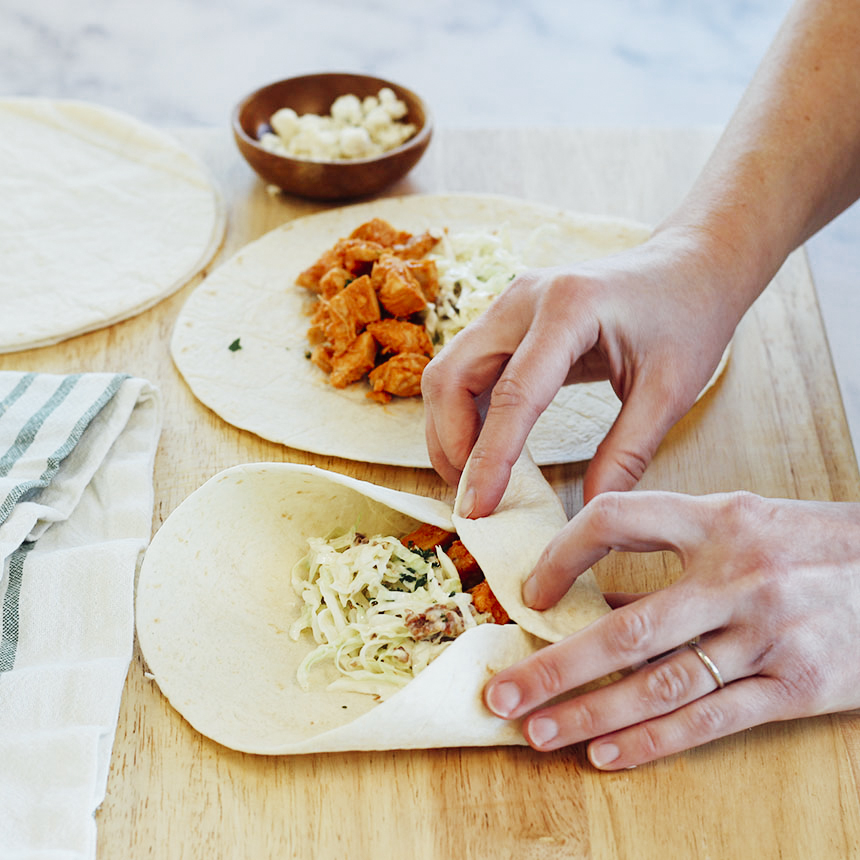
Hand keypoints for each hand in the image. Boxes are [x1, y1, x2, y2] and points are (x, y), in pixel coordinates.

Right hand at [422, 231, 749, 516]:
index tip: (478, 508)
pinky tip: (486, 448)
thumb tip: (589, 510)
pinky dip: (465, 414)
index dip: (490, 457)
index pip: (513, 392)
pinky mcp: (506, 320)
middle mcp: (523, 299)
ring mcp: (508, 305)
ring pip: (447, 372)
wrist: (690, 266)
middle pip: (451, 375)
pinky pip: (465, 370)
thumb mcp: (670, 392)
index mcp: (569, 307)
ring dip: (450, 430)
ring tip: (474, 479)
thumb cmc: (687, 318)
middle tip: (471, 496)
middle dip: (450, 442)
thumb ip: (627, 454)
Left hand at [483, 490, 859, 767]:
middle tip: (500, 694)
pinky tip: (608, 756)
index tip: (529, 593)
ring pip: (664, 684)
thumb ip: (675, 549)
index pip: (616, 521)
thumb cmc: (815, 546)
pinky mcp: (800, 686)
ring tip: (538, 733)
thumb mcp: (746, 521)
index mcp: (720, 518)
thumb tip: (598, 593)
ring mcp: (769, 634)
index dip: (562, 555)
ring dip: (594, 714)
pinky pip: (713, 720)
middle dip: (556, 666)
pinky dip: (655, 741)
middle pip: (629, 628)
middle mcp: (739, 576)